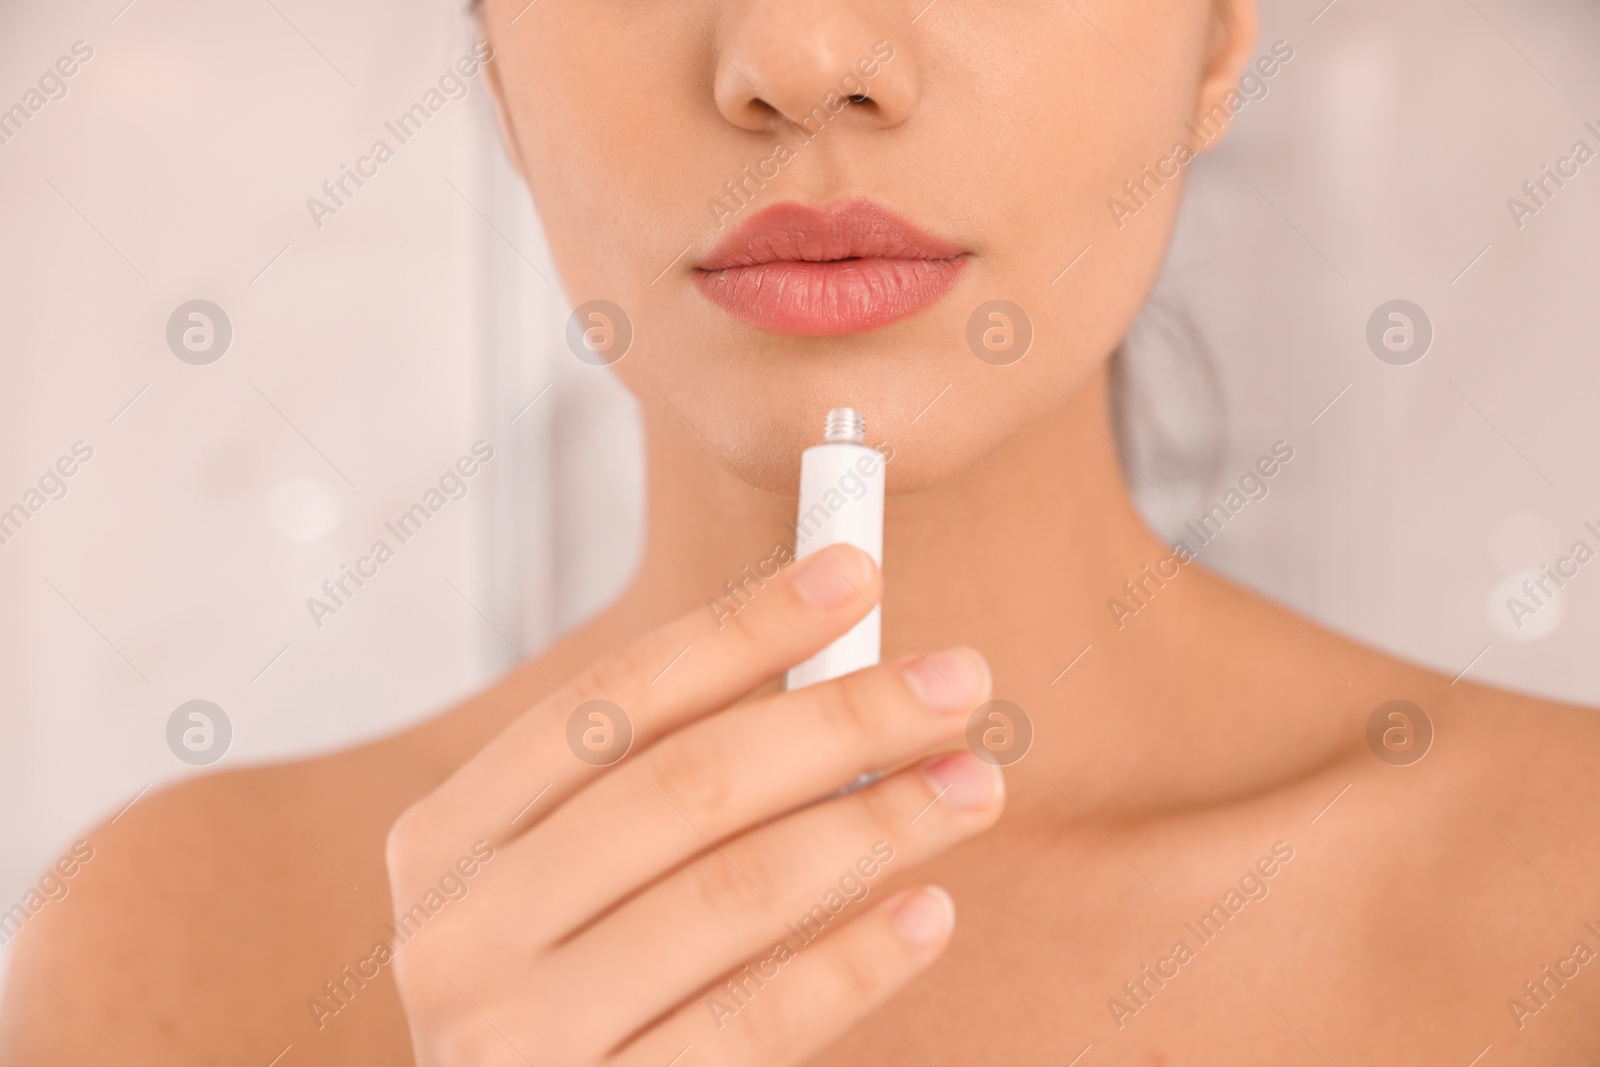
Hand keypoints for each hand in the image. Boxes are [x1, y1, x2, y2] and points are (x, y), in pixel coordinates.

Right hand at [385, 543, 1003, 1065]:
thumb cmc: (568, 989)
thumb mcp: (570, 878)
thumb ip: (664, 784)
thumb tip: (833, 668)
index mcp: (448, 839)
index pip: (613, 700)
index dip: (743, 627)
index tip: (857, 575)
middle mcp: (459, 932)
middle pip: (683, 786)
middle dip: (838, 718)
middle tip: (957, 681)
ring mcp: (518, 1038)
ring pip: (731, 894)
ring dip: (875, 825)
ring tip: (970, 785)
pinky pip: (757, 1023)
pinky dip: (854, 959)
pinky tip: (927, 910)